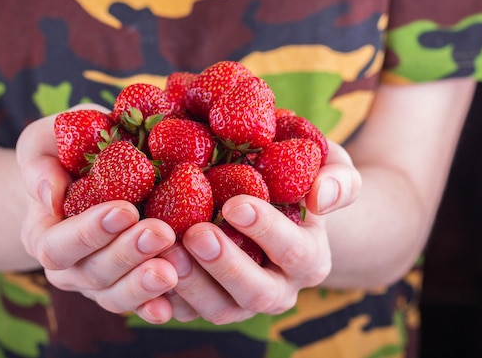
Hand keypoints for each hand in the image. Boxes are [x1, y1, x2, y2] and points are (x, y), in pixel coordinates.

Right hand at [16, 104, 179, 323]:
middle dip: (127, 255)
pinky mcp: (128, 289)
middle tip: (161, 233)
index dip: (90, 232)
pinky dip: (157, 305)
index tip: (125, 210)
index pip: (58, 245)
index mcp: (43, 234)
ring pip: (117, 296)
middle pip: (93, 273)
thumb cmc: (67, 154)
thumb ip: (39, 165)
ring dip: (144, 285)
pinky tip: (174, 304)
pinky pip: (142, 306)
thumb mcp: (44, 144)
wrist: (90, 176)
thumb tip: (49, 196)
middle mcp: (68, 268)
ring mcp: (99, 284)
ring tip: (173, 270)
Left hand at [158, 140, 360, 323]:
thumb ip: (337, 179)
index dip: (267, 231)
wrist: (275, 206)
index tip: (238, 204)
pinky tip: (144, 270)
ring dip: (191, 284)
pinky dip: (165, 296)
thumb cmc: (299, 180)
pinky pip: (186, 311)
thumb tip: (323, 196)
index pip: (294, 251)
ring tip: (165, 251)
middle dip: (226, 265)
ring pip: (218, 308)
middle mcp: (278, 288)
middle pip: (256, 293)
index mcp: (309, 258)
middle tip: (196, 234)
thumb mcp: (329, 169)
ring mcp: (240, 301)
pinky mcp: (208, 304)